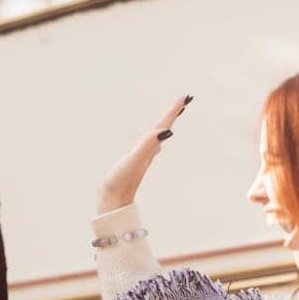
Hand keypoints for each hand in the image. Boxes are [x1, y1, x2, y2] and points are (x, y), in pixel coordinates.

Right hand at [95, 95, 191, 214]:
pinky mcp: (133, 163)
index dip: (174, 110)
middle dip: (173, 114)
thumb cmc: (120, 181)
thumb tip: (168, 131)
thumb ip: (148, 145)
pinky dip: (152, 137)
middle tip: (184, 100)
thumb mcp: (133, 160)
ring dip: (165, 124)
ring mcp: (141, 158)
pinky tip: (152, 140)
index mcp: (149, 148)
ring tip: (172, 116)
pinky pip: (147, 145)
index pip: (164, 125)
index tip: (186, 96)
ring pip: (157, 137)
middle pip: (164, 128)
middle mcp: (148, 151)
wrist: (112, 203)